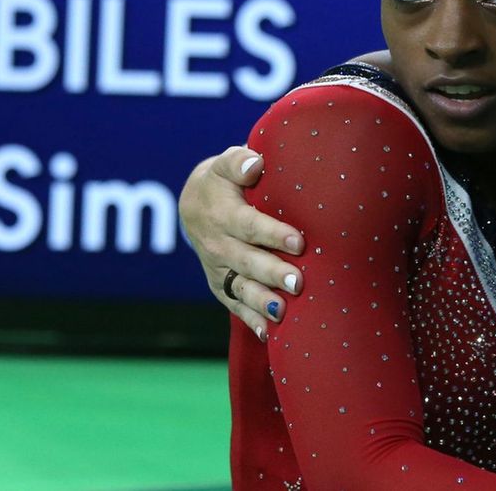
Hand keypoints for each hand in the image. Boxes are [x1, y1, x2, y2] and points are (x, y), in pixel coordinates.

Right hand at [178, 146, 305, 337]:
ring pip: (239, 287)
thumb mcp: (226, 162)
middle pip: (246, 261)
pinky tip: (268, 334)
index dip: (273, 234)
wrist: (195, 202)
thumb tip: (254, 164)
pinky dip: (250, 319)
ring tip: (283, 312)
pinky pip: (233, 304)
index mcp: (221, 212)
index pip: (248, 224)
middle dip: (272, 273)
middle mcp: (217, 244)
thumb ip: (239, 161)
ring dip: (261, 301)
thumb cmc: (225, 179)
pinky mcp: (219, 284)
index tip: (299, 242)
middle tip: (298, 283)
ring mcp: (217, 267)